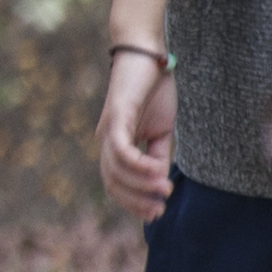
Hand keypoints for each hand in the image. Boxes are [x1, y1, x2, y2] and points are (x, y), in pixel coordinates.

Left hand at [94, 44, 175, 223]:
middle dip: (135, 200)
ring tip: (166, 190)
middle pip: (112, 182)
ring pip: (116, 169)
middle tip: (159, 210)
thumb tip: (159, 181)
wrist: (149, 57)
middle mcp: (105, 140)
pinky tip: (157, 172)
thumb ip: (158, 155)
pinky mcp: (116, 115)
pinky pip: (121, 148)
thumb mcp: (161, 131)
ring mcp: (108, 128)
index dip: (133, 202)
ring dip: (142, 184)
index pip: (115, 184)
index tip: (156, 214)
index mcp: (114, 146)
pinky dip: (138, 164)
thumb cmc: (155, 92)